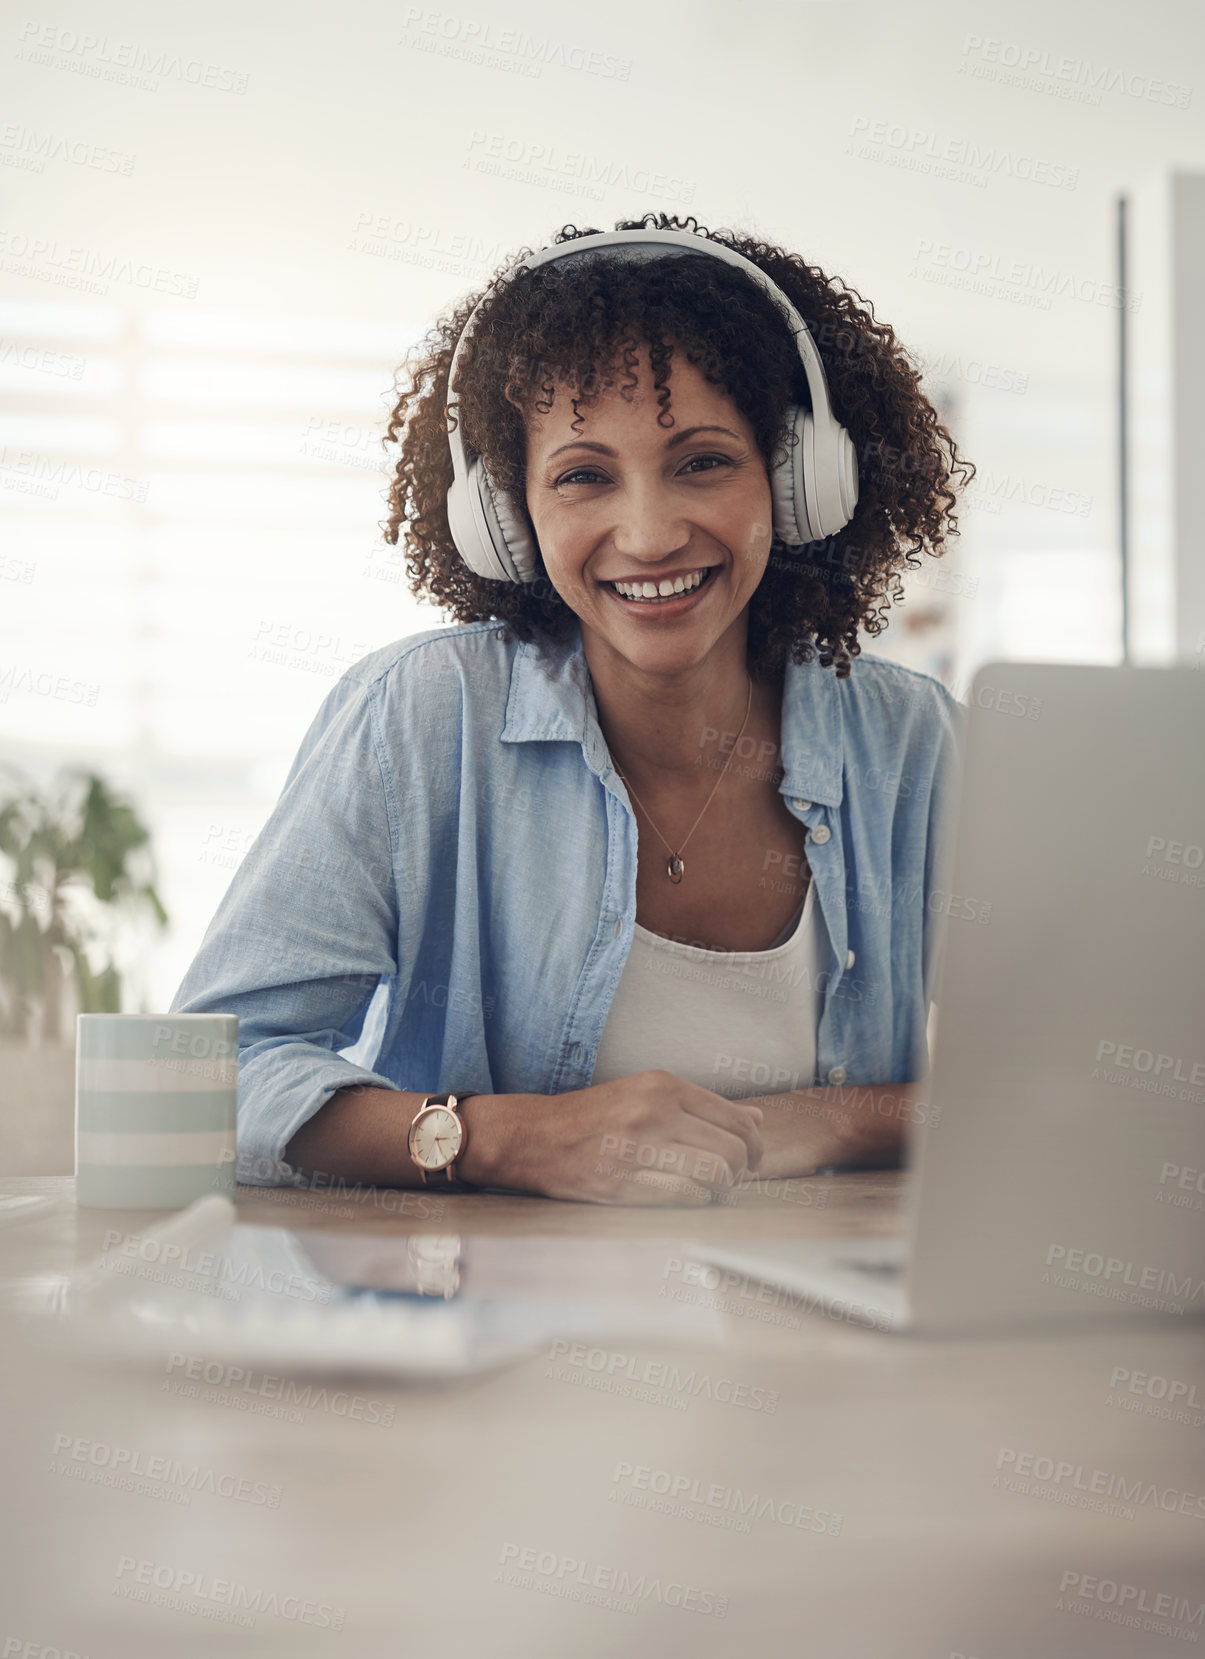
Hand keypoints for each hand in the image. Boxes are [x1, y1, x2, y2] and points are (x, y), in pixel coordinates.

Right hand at [464, 1071, 763, 1206]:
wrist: (534, 1137)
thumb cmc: (594, 1117)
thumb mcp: (646, 1095)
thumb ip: (702, 1106)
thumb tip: (756, 1120)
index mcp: (662, 1086)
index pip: (735, 1117)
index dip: (754, 1145)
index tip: (752, 1159)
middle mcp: (653, 1112)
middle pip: (732, 1149)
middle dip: (741, 1170)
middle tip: (731, 1178)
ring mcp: (638, 1149)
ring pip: (716, 1174)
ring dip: (721, 1188)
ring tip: (710, 1189)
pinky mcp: (623, 1183)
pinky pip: (686, 1196)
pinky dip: (697, 1200)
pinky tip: (687, 1196)